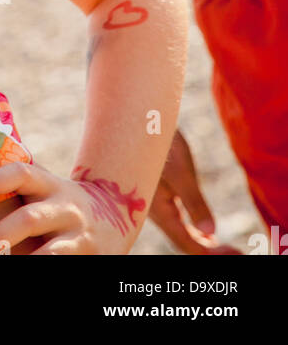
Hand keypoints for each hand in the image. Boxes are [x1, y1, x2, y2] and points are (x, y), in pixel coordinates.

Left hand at [0, 160, 141, 254]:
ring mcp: (79, 236)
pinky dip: (39, 268)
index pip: (22, 174)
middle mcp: (66, 207)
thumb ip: (18, 186)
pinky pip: (61, 267)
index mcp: (49, 184)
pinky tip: (23, 271)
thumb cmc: (57, 203)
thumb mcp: (45, 188)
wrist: (113, 216)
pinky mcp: (89, 258)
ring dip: (23, 262)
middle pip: (30, 219)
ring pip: (50, 253)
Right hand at [148, 127, 240, 254]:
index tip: (235, 254)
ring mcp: (156, 205)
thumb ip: (194, 202)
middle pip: (184, 241)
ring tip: (225, 249)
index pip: (187, 244)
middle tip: (237, 253)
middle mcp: (155, 212)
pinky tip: (205, 232)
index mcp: (158, 211)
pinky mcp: (158, 195)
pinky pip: (177, 221)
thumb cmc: (157, 143)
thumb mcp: (180, 172)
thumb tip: (211, 232)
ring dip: (202, 242)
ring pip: (180, 232)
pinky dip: (194, 229)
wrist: (137, 121)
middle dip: (210, 251)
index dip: (210, 254)